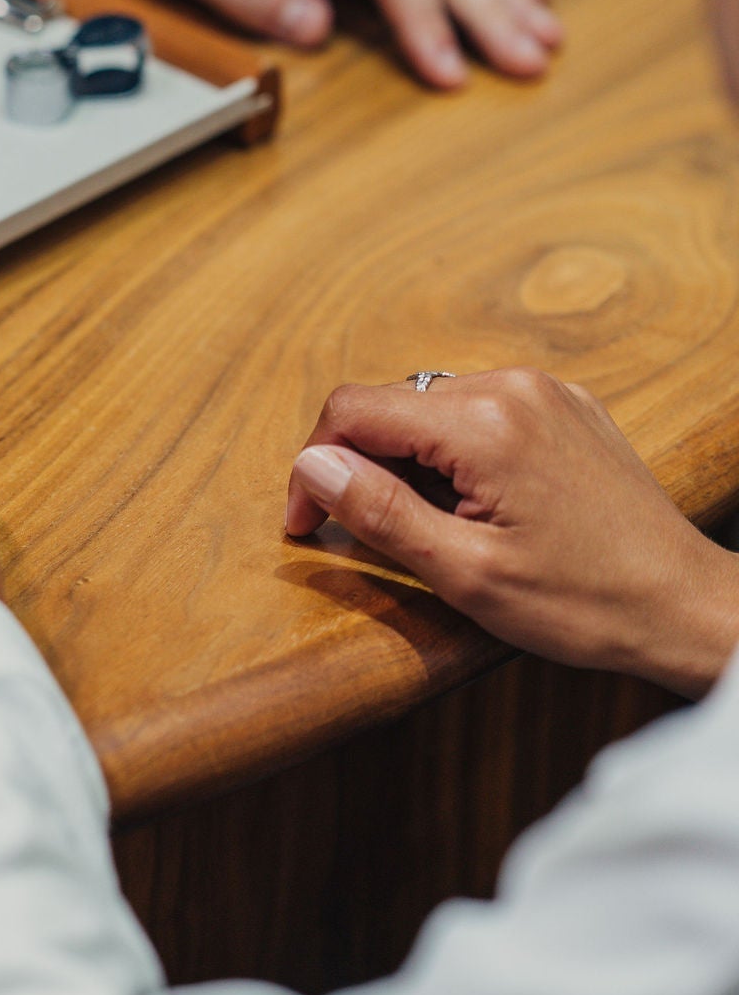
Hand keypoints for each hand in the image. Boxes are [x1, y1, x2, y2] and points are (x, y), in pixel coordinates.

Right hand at [285, 369, 738, 696]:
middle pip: (388, 403)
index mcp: (483, 425)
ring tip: (431, 523)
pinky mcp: (565, 407)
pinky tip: (473, 502)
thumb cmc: (585, 603)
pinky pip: (478, 409)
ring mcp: (544, 392)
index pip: (352, 411)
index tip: (308, 521)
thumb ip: (380, 512)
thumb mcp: (465, 572)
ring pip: (429, 405)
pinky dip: (453, 449)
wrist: (687, 606)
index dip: (313, 465)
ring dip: (407, 458)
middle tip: (368, 531)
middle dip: (361, 463)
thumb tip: (312, 467)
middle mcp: (512, 388)